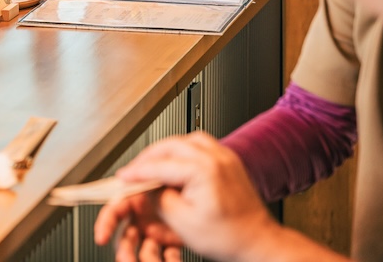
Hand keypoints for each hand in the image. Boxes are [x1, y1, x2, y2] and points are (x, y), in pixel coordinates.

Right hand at [102, 132, 280, 261]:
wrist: (259, 242)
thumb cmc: (230, 237)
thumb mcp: (183, 223)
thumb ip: (158, 199)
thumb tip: (144, 187)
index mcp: (203, 170)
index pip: (159, 165)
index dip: (136, 172)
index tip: (123, 176)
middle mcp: (215, 157)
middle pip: (170, 146)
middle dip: (148, 157)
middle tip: (134, 171)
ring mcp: (224, 157)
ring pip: (185, 140)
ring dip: (165, 150)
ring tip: (153, 164)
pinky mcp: (229, 161)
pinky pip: (200, 145)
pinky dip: (183, 150)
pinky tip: (177, 162)